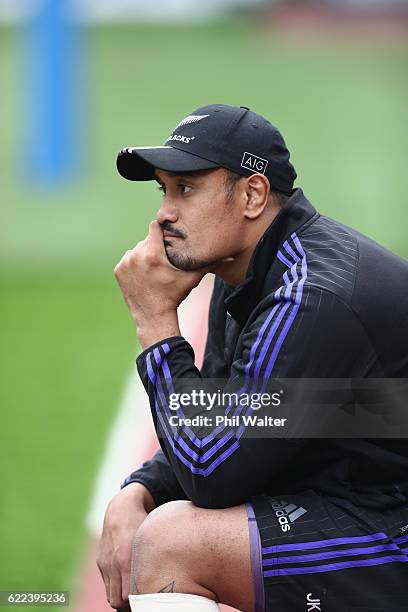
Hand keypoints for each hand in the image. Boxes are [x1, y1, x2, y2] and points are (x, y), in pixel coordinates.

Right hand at [97, 483, 154, 609]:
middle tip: (143, 600)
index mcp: (127, 560)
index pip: (128, 597)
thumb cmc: (143, 523)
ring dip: (120, 597)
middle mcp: (114, 564)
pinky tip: (127, 581)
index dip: (139, 602)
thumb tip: (172, 580)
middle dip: (128, 604)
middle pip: (117, 600)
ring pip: (110, 595)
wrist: (122, 507)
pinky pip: (107, 584)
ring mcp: (105, 563)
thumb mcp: (152, 540)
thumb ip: (157, 560)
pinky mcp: (100, 561)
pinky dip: (115, 586)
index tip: (150, 599)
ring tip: (135, 593)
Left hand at [114, 221, 207, 322]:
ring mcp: (125, 263)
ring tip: (153, 269)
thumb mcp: (191, 279)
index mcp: (153, 254)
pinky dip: (134, 264)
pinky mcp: (119, 270)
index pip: (154, 227)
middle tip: (163, 260)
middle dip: (155, 246)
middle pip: (146, 240)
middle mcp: (136, 255)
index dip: (162, 230)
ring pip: (137, 249)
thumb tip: (230, 258)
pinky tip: (143, 274)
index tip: (167, 235)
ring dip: (144, 255)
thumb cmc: (174, 296)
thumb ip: (208, 265)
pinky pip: (128, 259)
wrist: (153, 316)